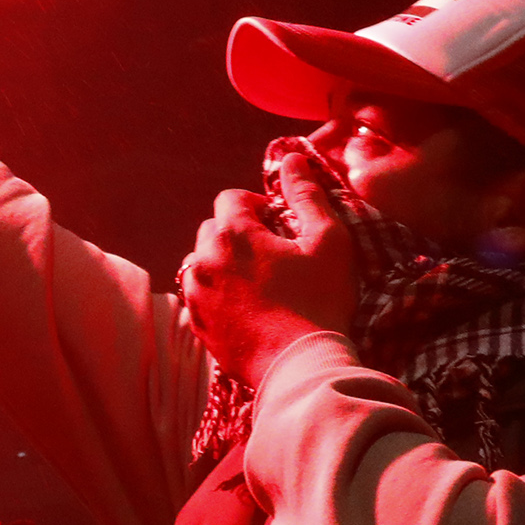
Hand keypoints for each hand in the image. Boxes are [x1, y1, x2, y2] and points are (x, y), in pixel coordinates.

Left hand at [176, 147, 357, 386]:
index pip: (231, 198)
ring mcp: (196, 295)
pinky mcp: (198, 324)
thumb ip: (307, 195)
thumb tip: (292, 158)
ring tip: (258, 282)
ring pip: (202, 262)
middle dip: (238, 233)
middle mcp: (204, 260)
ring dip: (224, 263)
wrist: (302, 366)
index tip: (278, 226)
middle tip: (272, 254)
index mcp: (233, 234)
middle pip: (213, 229)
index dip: (256, 206)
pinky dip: (218, 293)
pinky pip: (200, 295)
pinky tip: (248, 307)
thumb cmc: (320, 301)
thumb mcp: (328, 242)